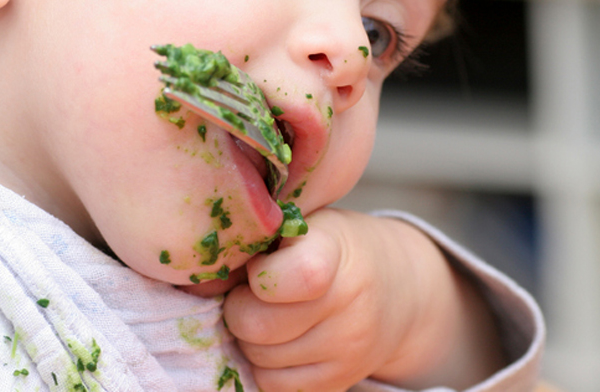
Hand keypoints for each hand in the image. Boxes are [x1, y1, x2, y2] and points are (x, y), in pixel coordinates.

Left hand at [222, 208, 504, 391]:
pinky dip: (266, 365)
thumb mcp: (304, 224)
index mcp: (335, 250)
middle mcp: (349, 303)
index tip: (259, 265)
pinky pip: (274, 385)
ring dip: (250, 339)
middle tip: (251, 294)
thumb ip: (257, 241)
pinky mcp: (339, 381)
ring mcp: (347, 349)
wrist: (398, 287)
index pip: (297, 276)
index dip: (259, 274)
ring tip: (271, 313)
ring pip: (260, 360)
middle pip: (258, 326)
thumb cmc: (335, 246)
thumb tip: (200, 282)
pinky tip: (283, 338)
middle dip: (239, 310)